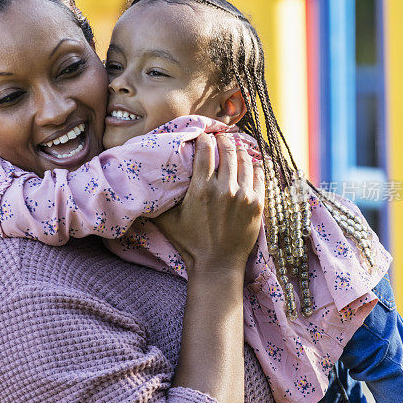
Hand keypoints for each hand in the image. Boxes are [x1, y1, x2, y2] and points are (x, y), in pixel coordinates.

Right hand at [155, 132, 264, 274]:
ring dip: (239, 150)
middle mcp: (224, 188)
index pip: (206, 148)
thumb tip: (143, 182)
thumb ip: (158, 199)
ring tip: (234, 148)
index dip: (204, 138)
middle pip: (228, 149)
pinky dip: (253, 165)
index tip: (203, 137)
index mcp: (201, 188)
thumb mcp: (167, 220)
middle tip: (220, 138)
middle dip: (223, 139)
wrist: (217, 265)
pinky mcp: (257, 203)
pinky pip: (258, 174)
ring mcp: (244, 195)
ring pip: (245, 159)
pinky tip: (248, 164)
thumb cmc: (190, 243)